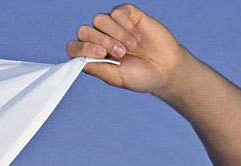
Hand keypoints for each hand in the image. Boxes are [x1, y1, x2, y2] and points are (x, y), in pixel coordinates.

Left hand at [65, 5, 192, 96]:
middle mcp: (100, 38)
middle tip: (121, 53)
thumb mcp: (117, 78)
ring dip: (116, 34)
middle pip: (84, 30)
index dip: (82, 48)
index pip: (74, 46)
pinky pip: (117, 12)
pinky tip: (137, 37)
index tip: (101, 54)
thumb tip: (79, 62)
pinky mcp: (127, 15)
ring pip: (99, 19)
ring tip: (131, 47)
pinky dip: (126, 25)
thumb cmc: (141, 76)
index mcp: (93, 55)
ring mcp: (113, 25)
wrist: (166, 69)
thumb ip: (98, 69)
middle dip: (101, 41)